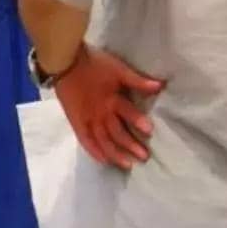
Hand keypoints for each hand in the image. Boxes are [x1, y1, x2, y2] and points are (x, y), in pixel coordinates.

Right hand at [55, 45, 163, 170]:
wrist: (66, 62)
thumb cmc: (95, 64)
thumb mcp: (118, 69)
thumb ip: (138, 80)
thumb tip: (160, 85)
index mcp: (111, 100)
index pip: (127, 113)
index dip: (138, 121)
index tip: (150, 131)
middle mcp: (100, 113)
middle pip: (116, 133)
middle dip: (131, 145)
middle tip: (144, 157)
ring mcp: (87, 120)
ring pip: (102, 141)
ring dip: (115, 154)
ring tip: (128, 164)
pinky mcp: (76, 122)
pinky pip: (85, 141)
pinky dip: (94, 151)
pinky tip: (104, 161)